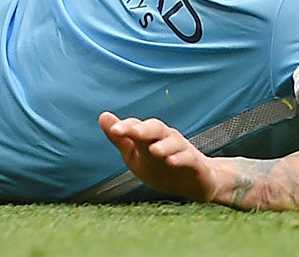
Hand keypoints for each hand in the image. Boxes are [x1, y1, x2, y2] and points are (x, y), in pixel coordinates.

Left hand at [98, 112, 222, 202]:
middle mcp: (165, 138)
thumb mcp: (136, 156)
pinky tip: (172, 162)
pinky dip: (181, 158)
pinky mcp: (195, 163)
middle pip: (155, 128)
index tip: (114, 130)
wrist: (194, 183)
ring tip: (154, 151)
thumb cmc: (160, 167)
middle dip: (144, 129)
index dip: (125, 127)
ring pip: (173, 142)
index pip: (136, 126)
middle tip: (133, 133)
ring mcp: (181, 149)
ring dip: (164, 146)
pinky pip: (189, 158)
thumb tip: (103, 116)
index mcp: (148, 136)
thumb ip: (121, 140)